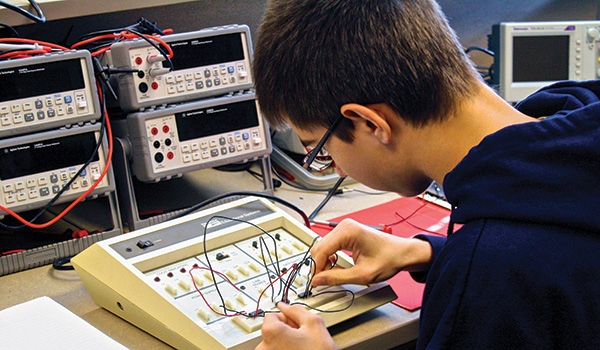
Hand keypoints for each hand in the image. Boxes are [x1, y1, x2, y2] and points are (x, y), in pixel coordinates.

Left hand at [256, 302, 336, 349]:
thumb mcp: (314, 323)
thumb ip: (297, 309)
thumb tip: (285, 306)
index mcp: (270, 332)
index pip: (272, 315)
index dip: (287, 318)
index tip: (297, 325)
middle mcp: (263, 348)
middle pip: (272, 330)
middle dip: (286, 331)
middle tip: (302, 337)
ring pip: (275, 344)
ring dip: (286, 343)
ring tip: (302, 348)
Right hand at [310, 218, 432, 285]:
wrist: (402, 253)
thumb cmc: (389, 259)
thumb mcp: (362, 274)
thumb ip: (337, 278)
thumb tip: (318, 280)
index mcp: (348, 231)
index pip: (321, 251)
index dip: (316, 269)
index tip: (315, 282)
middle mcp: (344, 226)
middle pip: (319, 247)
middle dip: (319, 265)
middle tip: (322, 281)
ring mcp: (345, 228)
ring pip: (322, 246)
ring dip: (323, 262)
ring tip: (332, 275)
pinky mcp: (346, 232)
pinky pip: (329, 245)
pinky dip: (329, 257)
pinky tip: (335, 266)